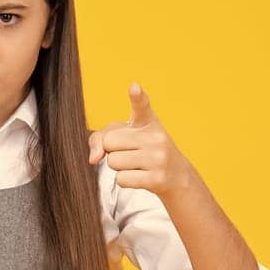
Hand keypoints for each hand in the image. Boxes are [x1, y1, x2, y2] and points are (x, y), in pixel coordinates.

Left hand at [88, 81, 191, 201]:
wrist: (177, 176)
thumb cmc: (145, 153)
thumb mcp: (126, 138)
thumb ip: (100, 139)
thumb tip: (93, 159)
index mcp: (148, 122)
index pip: (142, 106)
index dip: (137, 97)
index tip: (134, 87)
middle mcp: (156, 136)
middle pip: (109, 142)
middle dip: (113, 151)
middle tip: (131, 153)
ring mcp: (158, 158)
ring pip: (113, 162)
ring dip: (119, 168)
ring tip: (137, 165)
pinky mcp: (156, 179)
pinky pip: (121, 179)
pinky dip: (125, 181)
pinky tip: (141, 177)